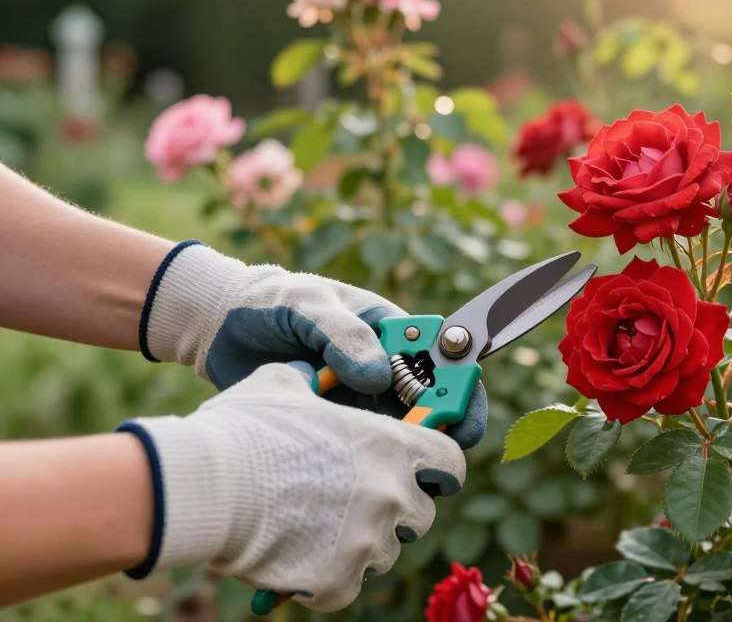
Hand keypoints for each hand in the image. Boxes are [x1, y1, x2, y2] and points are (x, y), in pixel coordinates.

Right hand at [118, 363, 465, 611]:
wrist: (204, 488)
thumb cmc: (241, 429)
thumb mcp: (281, 383)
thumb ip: (311, 381)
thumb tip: (310, 376)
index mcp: (389, 444)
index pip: (451, 462)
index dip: (440, 468)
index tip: (428, 474)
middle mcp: (390, 492)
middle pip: (421, 514)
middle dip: (397, 511)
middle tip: (359, 504)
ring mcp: (368, 541)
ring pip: (386, 552)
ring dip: (363, 545)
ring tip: (320, 530)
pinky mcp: (340, 581)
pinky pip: (349, 586)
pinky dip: (329, 579)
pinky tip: (301, 559)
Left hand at [140, 241, 486, 447]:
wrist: (218, 326)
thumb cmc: (270, 302)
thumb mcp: (306, 304)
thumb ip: (342, 333)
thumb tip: (381, 376)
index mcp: (390, 329)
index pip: (444, 357)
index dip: (461, 388)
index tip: (460, 420)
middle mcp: (385, 365)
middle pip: (431, 402)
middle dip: (440, 431)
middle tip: (432, 461)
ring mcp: (360, 397)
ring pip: (401, 431)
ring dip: (406, 453)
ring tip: (397, 478)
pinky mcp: (335, 423)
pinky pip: (363, 446)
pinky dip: (370, 463)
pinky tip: (361, 481)